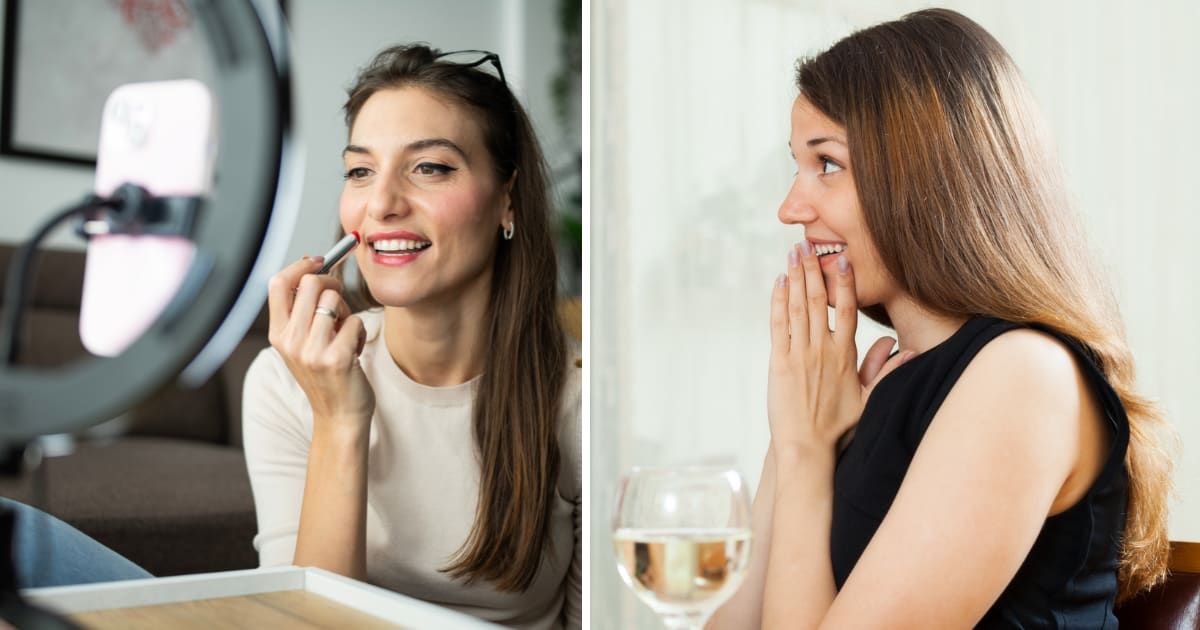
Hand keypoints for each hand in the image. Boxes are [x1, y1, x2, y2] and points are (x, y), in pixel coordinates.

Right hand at [267, 256, 374, 429]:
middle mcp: (290, 342)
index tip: (318, 261)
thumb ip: (303, 312)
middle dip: (332, 285)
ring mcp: (312, 351)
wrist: (339, 416)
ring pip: (336, 300)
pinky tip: (354, 351)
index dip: (300, 265)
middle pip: (311, 284)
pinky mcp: (337, 358)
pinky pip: (356, 321)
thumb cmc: (326, 376)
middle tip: (340, 303)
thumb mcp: (303, 344)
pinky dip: (360, 332)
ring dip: (347, 312)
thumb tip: (316, 269)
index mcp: (278, 334)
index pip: (278, 283)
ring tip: (345, 335)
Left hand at [767, 241, 912, 454]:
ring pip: (797, 307)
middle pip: (818, 300)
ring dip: (794, 277)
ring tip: (792, 253)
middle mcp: (823, 349)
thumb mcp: (869, 399)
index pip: (849, 309)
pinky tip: (778, 283)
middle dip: (812, 269)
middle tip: (806, 243)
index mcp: (846, 355)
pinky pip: (779, 325)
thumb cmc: (839, 426)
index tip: (841, 258)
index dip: (844, 281)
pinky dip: (778, 302)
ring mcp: (800, 354)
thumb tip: (907, 350)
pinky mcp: (779, 362)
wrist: (807, 447)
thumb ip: (885, 370)